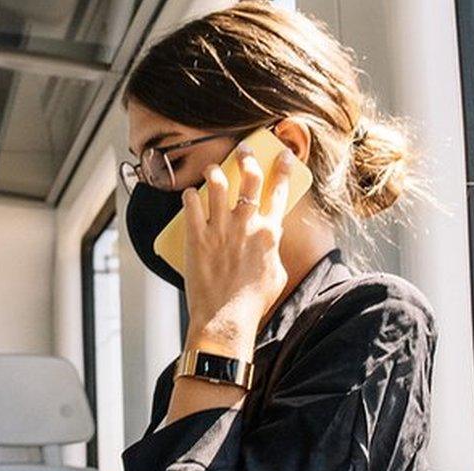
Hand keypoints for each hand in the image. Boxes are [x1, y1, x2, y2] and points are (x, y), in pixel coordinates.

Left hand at [181, 144, 293, 362]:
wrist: (227, 319)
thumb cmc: (253, 302)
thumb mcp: (277, 275)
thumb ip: (273, 252)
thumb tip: (268, 243)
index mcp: (269, 232)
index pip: (279, 191)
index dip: (283, 169)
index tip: (283, 155)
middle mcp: (246, 224)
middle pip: (249, 178)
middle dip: (246, 157)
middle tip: (241, 149)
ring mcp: (220, 229)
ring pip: (217, 184)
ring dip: (215, 172)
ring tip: (212, 170)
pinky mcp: (196, 237)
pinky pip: (191, 204)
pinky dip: (190, 195)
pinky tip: (189, 194)